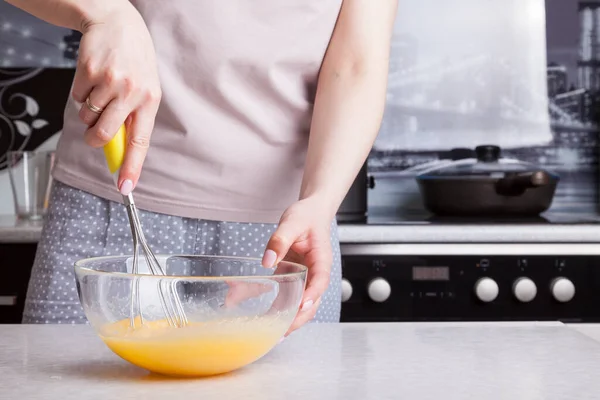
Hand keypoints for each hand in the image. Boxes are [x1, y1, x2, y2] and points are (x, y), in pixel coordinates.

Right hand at [73, 3, 160, 194]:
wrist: (117, 24)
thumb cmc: (134, 62)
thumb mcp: (145, 89)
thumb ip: (134, 118)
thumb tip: (118, 152)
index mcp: (150, 101)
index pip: (141, 142)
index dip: (132, 167)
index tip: (126, 188)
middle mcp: (132, 93)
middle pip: (106, 133)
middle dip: (95, 139)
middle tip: (94, 134)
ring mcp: (110, 82)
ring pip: (88, 117)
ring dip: (88, 112)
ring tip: (100, 93)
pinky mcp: (89, 72)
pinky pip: (76, 98)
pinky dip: (80, 93)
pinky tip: (92, 79)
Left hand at [262, 197, 332, 335]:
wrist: (311, 213)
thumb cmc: (307, 216)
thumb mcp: (292, 222)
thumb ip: (280, 240)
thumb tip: (267, 260)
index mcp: (321, 260)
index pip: (320, 282)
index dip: (312, 296)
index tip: (302, 306)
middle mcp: (316, 273)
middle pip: (312, 301)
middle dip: (299, 317)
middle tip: (282, 331)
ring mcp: (306, 278)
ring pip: (301, 304)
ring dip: (289, 319)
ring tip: (273, 334)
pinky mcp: (295, 278)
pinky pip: (289, 297)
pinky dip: (280, 309)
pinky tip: (267, 319)